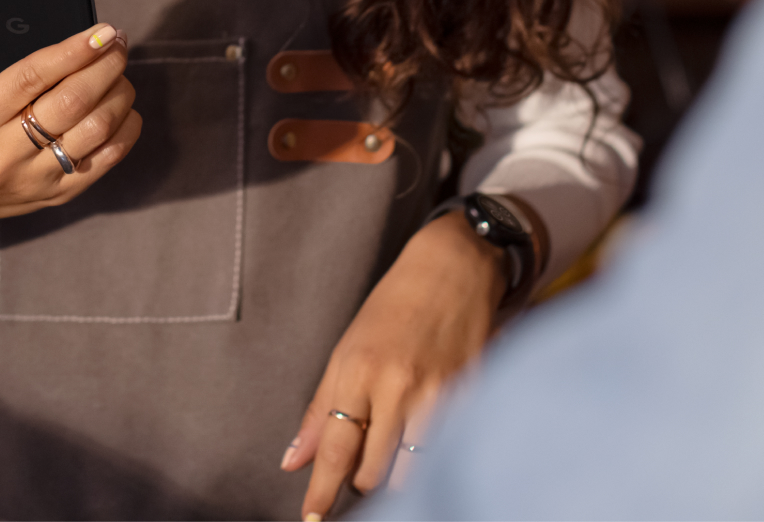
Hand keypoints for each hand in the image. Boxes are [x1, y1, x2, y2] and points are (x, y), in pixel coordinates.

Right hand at [0, 0, 141, 277]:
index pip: (30, 79)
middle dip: (105, 67)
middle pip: (70, 104)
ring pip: (93, 133)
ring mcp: (31, 179)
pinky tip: (124, 108)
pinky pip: (102, 165)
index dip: (71, 52)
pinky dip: (123, 133)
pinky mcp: (53, 196)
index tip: (101, 31)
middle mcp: (2, 155)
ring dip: (117, 96)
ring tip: (120, 70)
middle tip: (118, 42)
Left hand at [281, 212, 507, 519]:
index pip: (335, 448)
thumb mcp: (347, 348)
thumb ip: (322, 408)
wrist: (452, 267)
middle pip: (373, 473)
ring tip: (393, 454)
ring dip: (397, 476)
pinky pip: (446, 451)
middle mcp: (397, 386)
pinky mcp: (471, 396)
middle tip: (361, 466)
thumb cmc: (393, 305)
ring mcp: (438, 394)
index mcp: (358, 370)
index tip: (312, 519)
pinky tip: (426, 443)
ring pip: (412, 474)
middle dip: (362, 482)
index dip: (321, 493)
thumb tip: (293, 462)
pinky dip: (432, 459)